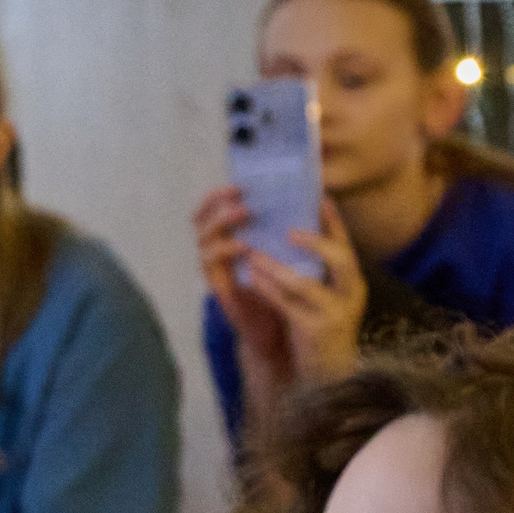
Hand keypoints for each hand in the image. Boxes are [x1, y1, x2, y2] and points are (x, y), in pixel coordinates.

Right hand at [195, 185, 292, 379]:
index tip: (238, 182)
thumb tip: (312, 196)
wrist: (281, 330)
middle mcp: (218, 254)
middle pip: (200, 222)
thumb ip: (289, 230)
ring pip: (202, 241)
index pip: (214, 212)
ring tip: (242, 213)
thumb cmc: (286, 290)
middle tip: (238, 194)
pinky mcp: (219, 288)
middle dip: (216, 204)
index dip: (219, 196)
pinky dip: (225, 252)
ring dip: (220, 224)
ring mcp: (216, 272)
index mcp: (232, 241)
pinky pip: (211, 266)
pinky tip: (244, 246)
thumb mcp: (289, 254)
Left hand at [239, 197, 364, 384]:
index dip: (334, 221)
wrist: (328, 374)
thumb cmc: (321, 329)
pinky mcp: (314, 331)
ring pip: (306, 284)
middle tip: (288, 229)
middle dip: (314, 241)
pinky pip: (288, 306)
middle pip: (341, 259)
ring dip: (277, 266)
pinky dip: (268, 290)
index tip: (320, 196)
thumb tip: (293, 235)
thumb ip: (317, 272)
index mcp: (353, 282)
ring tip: (255, 253)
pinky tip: (252, 278)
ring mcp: (334, 314)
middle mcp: (350, 295)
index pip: (347, 245)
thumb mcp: (325, 297)